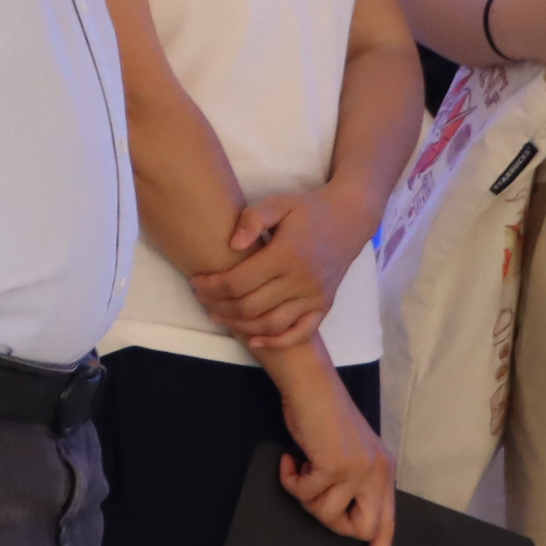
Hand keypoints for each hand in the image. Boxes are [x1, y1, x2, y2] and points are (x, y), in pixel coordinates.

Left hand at [190, 186, 361, 354]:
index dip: (212, 286)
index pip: (239, 281)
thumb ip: (253, 219)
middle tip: (202, 298)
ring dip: (239, 325)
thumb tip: (232, 244)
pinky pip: (300, 334)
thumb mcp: (279, 203)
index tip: (196, 282)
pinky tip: (254, 340)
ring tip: (218, 315)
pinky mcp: (324, 306)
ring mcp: (315, 297)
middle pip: (250, 306)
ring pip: (270, 324)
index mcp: (287, 253)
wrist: (349, 219)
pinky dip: (276, 342)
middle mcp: (302, 280)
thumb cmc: (308, 210)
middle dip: (219, 306)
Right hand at [274, 368, 398, 545]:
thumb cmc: (322, 417)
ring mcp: (359, 470)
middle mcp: (378, 473)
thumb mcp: (346, 453)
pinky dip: (291, 481)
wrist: (310, 385)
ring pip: (327, 514)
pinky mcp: (336, 466)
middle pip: (362, 530)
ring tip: (303, 468)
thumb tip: (340, 517)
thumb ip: (351, 483)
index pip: (387, 524)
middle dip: (334, 525)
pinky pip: (306, 496)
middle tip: (315, 498)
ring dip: (306, 496)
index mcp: (383, 472)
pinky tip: (291, 459)